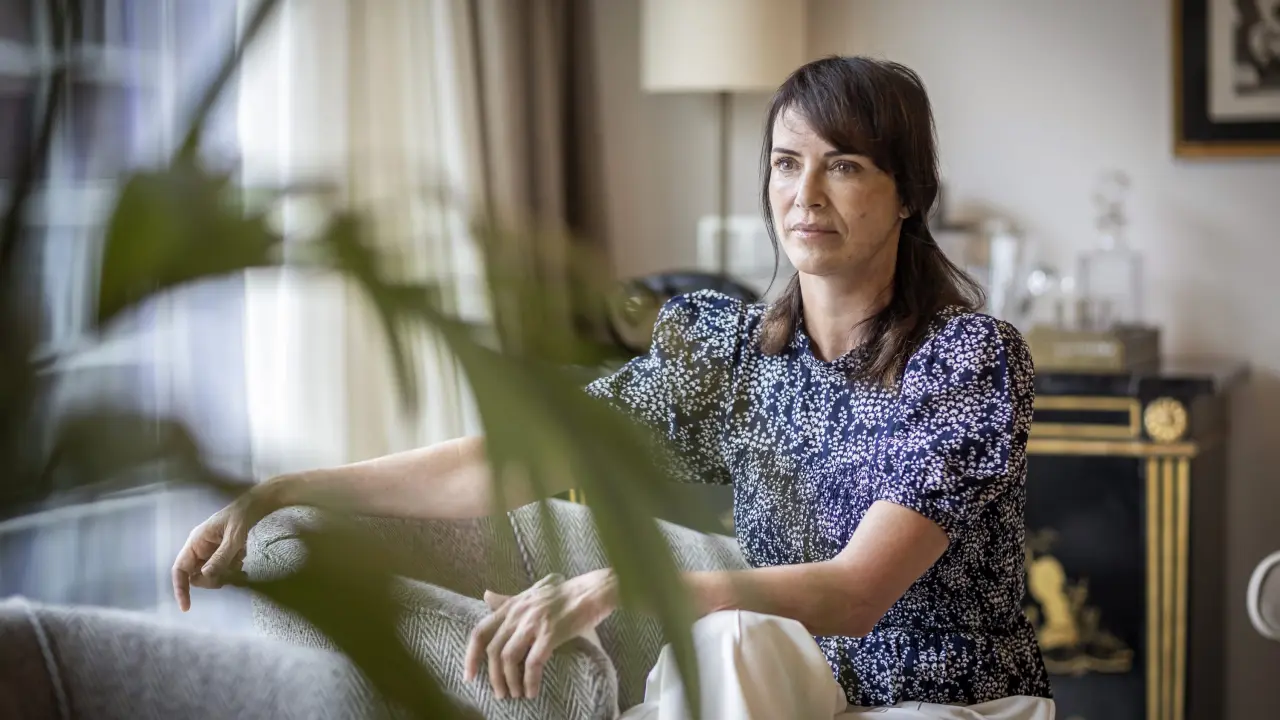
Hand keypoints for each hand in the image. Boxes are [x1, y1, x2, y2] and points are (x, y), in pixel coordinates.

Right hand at [171, 482, 280, 611]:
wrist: (257, 505)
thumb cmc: (242, 516)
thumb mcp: (233, 537)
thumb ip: (220, 557)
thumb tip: (205, 576)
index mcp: (195, 542)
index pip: (180, 569)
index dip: (180, 588)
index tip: (186, 607)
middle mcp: (199, 548)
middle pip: (197, 576)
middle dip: (214, 578)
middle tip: (232, 573)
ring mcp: (210, 551)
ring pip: (212, 575)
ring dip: (227, 572)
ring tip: (240, 559)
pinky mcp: (222, 553)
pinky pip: (223, 569)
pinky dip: (234, 567)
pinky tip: (243, 555)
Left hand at [463, 570, 616, 699]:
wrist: (592, 592)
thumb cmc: (564, 595)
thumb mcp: (531, 594)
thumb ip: (508, 600)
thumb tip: (486, 596)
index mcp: (511, 606)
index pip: (480, 632)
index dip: (471, 656)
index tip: (469, 676)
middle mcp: (518, 613)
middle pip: (493, 650)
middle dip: (493, 677)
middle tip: (500, 694)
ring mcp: (533, 623)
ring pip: (508, 658)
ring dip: (510, 681)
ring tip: (516, 695)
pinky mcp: (551, 633)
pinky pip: (533, 663)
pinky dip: (530, 681)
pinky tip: (532, 691)